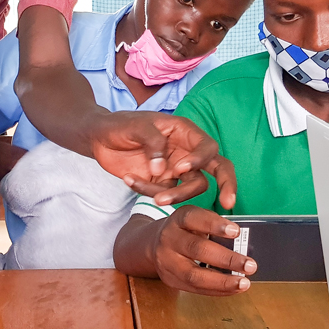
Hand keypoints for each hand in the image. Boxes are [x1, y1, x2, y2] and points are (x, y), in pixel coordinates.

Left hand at [91, 112, 235, 208]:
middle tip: (229, 203)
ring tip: (154, 198)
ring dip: (176, 196)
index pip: (207, 147)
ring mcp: (176, 168)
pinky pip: (165, 194)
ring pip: (192, 187)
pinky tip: (128, 180)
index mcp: (184, 132)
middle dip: (226, 184)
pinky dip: (148, 192)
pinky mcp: (163, 183)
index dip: (200, 159)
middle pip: (217, 168)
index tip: (181, 169)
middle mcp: (186, 151)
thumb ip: (152, 143)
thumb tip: (165, 169)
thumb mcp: (135, 126)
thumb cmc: (119, 124)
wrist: (99, 138)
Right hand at [151, 206, 255, 295]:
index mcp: (178, 219)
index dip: (215, 225)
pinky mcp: (169, 279)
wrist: (153, 245)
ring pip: (194, 275)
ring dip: (222, 281)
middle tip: (249, 265)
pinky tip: (233, 288)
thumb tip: (244, 241)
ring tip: (243, 283)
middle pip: (197, 249)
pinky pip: (195, 289)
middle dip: (226, 259)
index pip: (194, 219)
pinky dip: (217, 290)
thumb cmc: (185, 231)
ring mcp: (167, 261)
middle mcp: (169, 238)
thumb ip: (215, 226)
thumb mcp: (195, 220)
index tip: (236, 231)